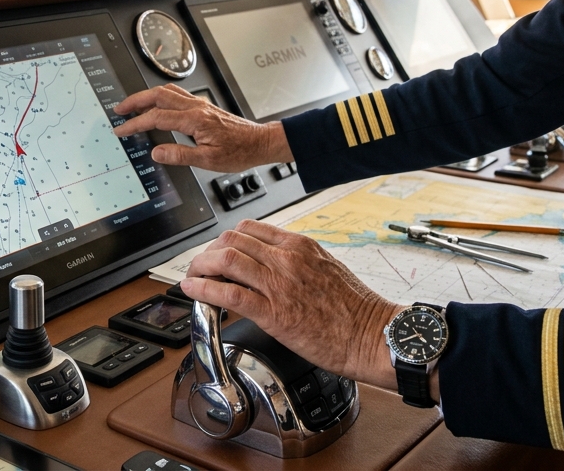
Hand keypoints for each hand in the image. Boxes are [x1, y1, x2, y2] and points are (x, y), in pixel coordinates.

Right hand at [113, 84, 292, 171]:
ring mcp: (200, 105)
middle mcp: (196, 108)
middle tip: (119, 109)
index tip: (122, 129)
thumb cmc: (239, 151)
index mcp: (195, 120)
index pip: (157, 118)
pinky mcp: (203, 107)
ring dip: (147, 96)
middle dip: (135, 101)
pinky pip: (177, 95)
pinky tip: (157, 104)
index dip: (136, 123)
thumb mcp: (208, 161)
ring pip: (167, 92)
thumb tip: (157, 152)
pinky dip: (160, 97)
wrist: (259, 143)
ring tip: (132, 105)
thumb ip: (180, 156)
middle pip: (158, 96)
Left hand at [180, 220, 401, 389]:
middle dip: (207, 251)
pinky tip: (194, 291)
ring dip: (200, 267)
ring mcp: (279, 283)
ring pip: (225, 259)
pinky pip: (229, 293)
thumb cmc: (355, 309)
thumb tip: (271, 264)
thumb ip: (297, 261)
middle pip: (231, 239)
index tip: (217, 252)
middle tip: (199, 266)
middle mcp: (286, 258)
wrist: (371, 335)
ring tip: (192, 277)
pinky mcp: (273, 312)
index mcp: (299, 246)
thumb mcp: (326, 267)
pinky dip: (204, 289)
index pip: (249, 229)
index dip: (224, 239)